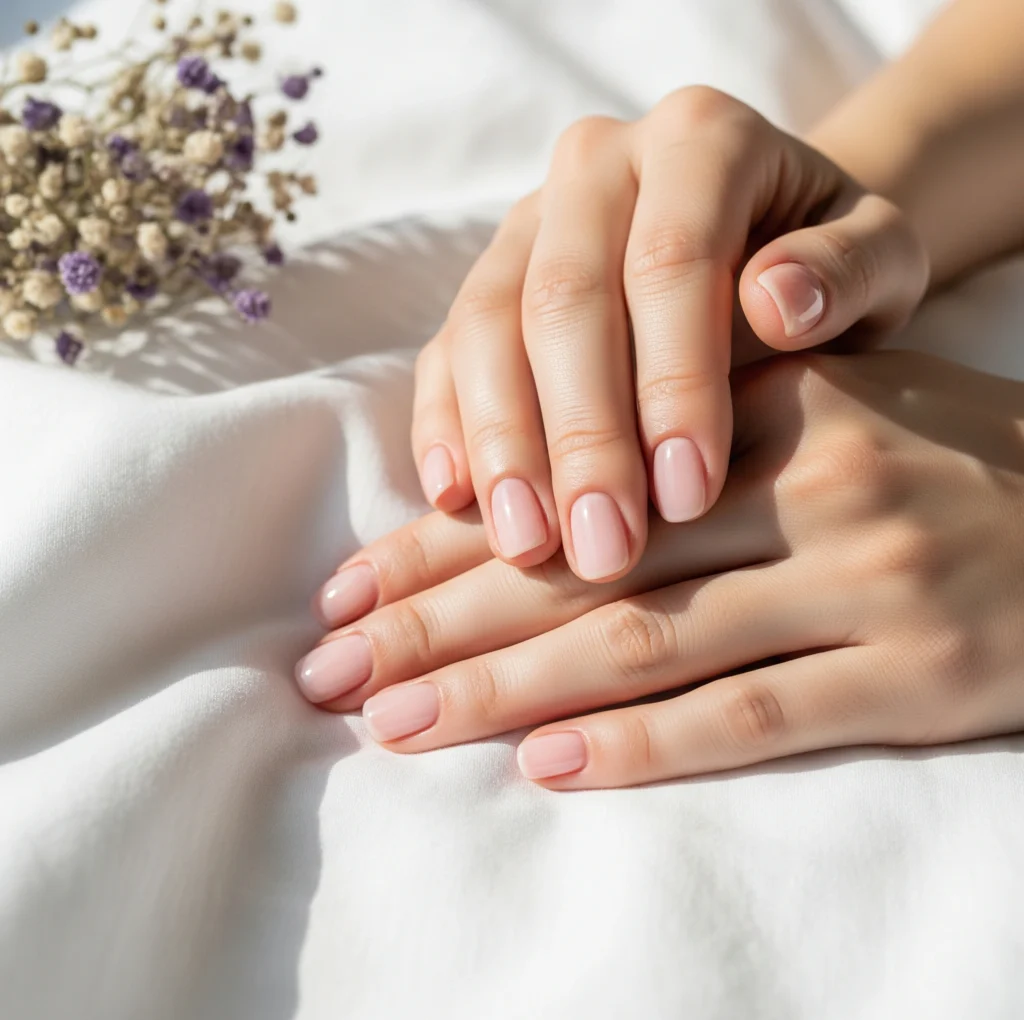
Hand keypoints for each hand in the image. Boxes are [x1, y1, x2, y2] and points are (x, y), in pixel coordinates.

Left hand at [299, 352, 1023, 788]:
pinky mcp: (917, 673)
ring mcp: (866, 579)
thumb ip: (690, 436)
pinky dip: (645, 744)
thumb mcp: (823, 409)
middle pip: (581, 567)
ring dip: (507, 692)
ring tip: (399, 724)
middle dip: (439, 622)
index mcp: (767, 407)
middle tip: (334, 670)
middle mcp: (810, 484)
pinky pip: (754, 714)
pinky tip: (550, 766)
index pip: (569, 480)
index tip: (349, 589)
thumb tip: (531, 505)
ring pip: (646, 642)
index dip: (447, 540)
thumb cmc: (943, 463)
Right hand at [412, 87, 927, 582]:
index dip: (673, 384)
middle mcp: (596, 164)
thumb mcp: (878, 260)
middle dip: (580, 437)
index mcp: (699, 140)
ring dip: (503, 446)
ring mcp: (528, 223)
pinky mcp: (486, 283)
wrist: (767, 246)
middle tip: (600, 551)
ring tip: (528, 550)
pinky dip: (444, 427)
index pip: (671, 262)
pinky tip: (457, 502)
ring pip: (485, 327)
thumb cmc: (828, 267)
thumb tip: (779, 305)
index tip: (688, 497)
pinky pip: (445, 352)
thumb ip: (846, 272)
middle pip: (562, 300)